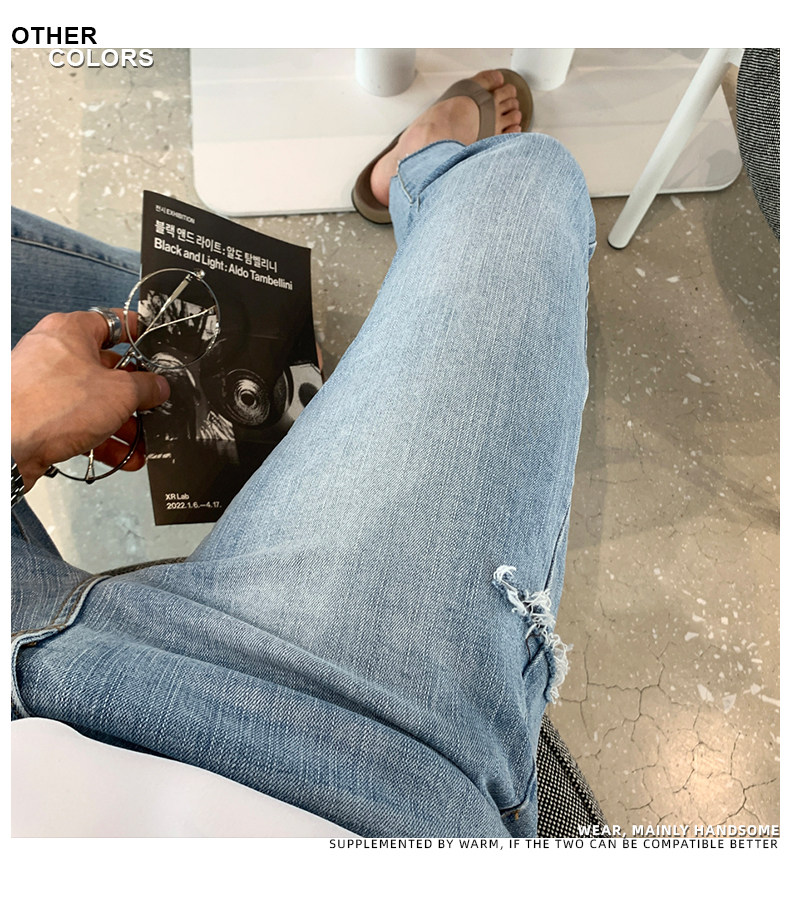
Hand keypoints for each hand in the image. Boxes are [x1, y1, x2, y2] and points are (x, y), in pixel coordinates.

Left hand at [11, 309, 170, 490]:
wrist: (6, 447)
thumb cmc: (47, 407)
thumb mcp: (119, 393)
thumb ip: (146, 387)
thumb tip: (157, 387)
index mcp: (71, 331)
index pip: (113, 323)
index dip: (139, 335)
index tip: (156, 347)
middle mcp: (55, 353)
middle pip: (107, 369)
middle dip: (134, 394)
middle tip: (153, 405)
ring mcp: (45, 385)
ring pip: (95, 401)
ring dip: (122, 423)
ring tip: (141, 442)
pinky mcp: (40, 415)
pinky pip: (80, 423)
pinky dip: (102, 438)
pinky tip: (123, 456)